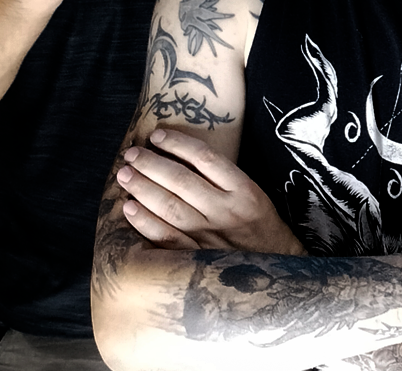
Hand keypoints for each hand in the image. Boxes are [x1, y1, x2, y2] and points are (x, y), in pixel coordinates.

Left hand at [117, 128, 305, 255]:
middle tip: (131, 153)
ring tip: (125, 174)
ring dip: (143, 188)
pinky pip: (166, 238)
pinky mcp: (197, 258)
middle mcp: (225, 210)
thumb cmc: (259, 224)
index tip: (157, 135)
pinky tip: (129, 208)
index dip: (178, 144)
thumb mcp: (253, 193)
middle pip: (182, 181)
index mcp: (243, 189)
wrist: (276, 267)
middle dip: (152, 164)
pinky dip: (145, 223)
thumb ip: (223, 177)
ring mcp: (209, 236)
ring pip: (170, 207)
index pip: (205, 158)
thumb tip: (180, 156)